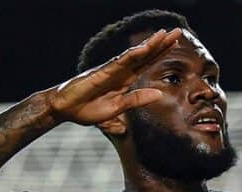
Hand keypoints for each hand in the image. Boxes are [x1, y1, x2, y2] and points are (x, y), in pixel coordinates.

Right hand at [45, 28, 181, 125]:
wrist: (64, 109)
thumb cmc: (87, 109)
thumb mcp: (117, 109)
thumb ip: (136, 100)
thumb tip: (158, 94)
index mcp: (124, 81)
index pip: (146, 64)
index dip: (160, 54)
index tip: (175, 44)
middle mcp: (120, 72)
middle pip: (144, 55)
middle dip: (161, 44)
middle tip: (177, 32)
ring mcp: (111, 70)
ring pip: (134, 55)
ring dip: (150, 45)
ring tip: (165, 34)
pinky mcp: (101, 72)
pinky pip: (120, 62)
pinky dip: (133, 55)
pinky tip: (145, 48)